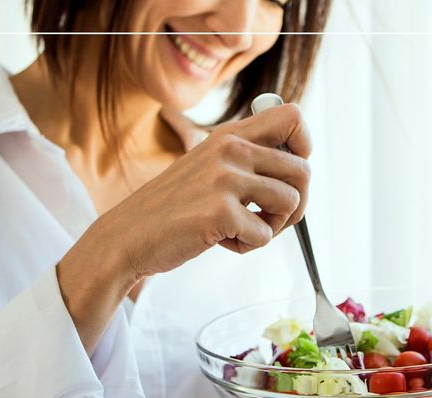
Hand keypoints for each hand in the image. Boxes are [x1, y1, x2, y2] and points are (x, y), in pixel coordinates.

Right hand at [57, 103, 310, 352]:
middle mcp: (230, 150)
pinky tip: (221, 241)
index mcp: (229, 135)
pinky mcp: (220, 212)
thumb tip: (298, 164)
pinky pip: (264, 236)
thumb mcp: (206, 167)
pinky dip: (248, 247)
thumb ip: (243, 159)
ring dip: (272, 228)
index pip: (293, 116)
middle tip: (269, 220)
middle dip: (296, 205)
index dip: (303, 147)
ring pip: (291, 203)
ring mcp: (225, 179)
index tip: (287, 176)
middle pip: (303, 170)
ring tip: (242, 230)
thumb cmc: (172, 209)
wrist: (127, 236)